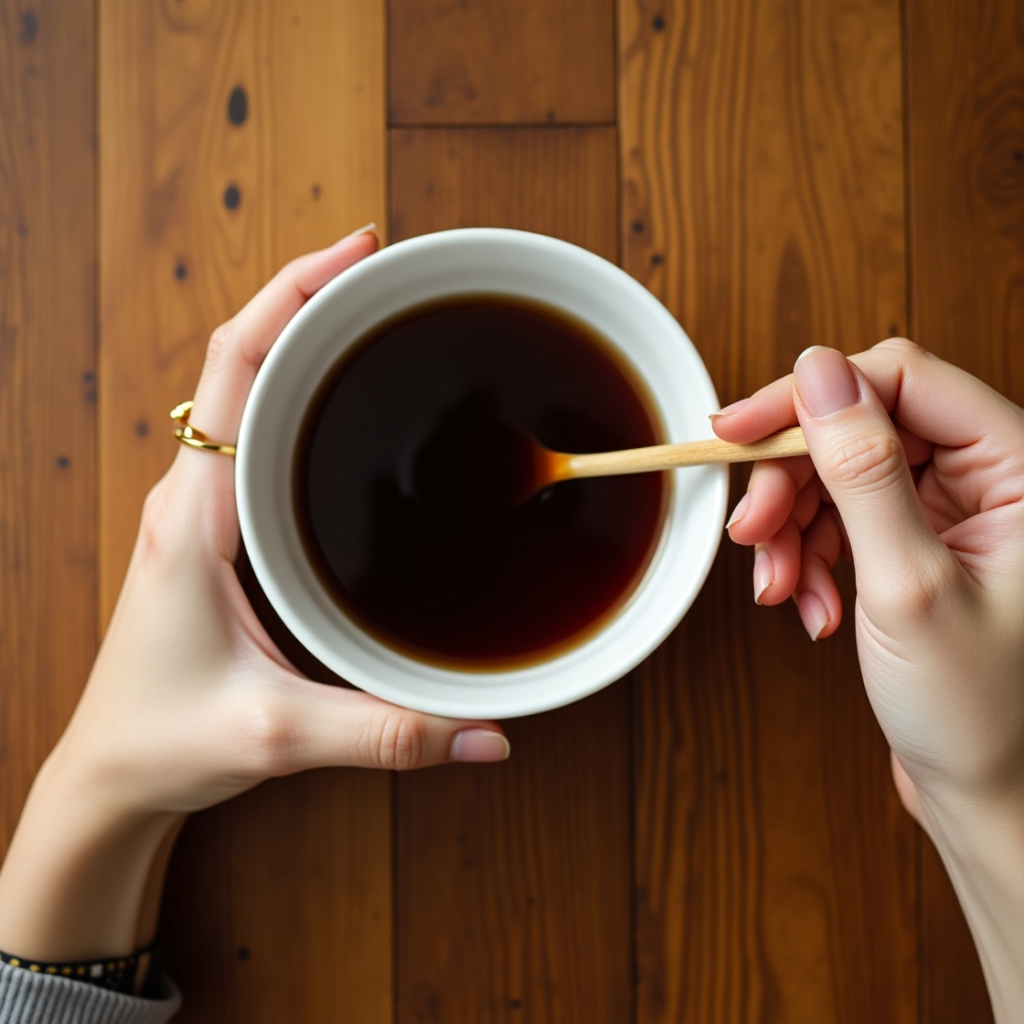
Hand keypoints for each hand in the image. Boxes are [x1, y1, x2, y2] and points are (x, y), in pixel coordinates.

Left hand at [0, 231, 508, 963]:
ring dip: (298, 340)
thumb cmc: (164, 740)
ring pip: (243, 391)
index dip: (292, 293)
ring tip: (369, 317)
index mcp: (198, 517)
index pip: (236, 366)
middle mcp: (192, 496)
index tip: (357, 253)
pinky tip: (336, 404)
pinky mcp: (212, 531)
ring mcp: (199, 510)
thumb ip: (388, 733)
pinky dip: (292, 393)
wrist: (111, 774)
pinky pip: (249, 435)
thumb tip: (491, 733)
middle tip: (385, 274)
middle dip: (309, 297)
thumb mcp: (279, 735)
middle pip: (242, 357)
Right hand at [713, 340, 1023, 1020]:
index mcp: (1017, 467)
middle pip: (857, 426)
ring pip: (836, 474)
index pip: (898, 378)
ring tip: (782, 590)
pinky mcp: (916, 542)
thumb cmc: (978, 711)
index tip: (736, 431)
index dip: (808, 397)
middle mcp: (987, 477)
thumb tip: (819, 373)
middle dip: (790, 481)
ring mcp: (950, 510)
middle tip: (749, 533)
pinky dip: (809, 557)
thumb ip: (863, 469)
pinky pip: (839, 519)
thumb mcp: (908, 583)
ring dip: (792, 530)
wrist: (988, 794)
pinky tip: (809, 605)